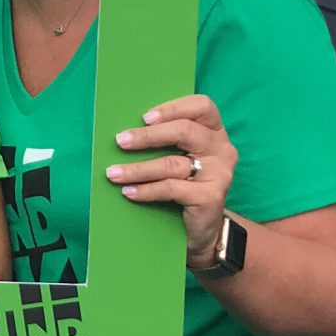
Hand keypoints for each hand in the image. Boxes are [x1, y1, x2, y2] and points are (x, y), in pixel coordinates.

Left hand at [106, 93, 238, 269]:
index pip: (201, 106)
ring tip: (113, 173)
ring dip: (138, 168)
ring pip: (172, 164)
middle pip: (185, 131)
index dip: (172, 108)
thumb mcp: (180, 156)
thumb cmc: (185, 185)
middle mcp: (222, 149)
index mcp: (215, 131)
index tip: (144, 118)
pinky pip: (171, 188)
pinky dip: (146, 190)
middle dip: (148, 136)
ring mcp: (219, 173)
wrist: (204, 229)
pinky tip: (128, 192)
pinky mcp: (211, 196)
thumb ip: (166, 140)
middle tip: (120, 141)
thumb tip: (126, 130)